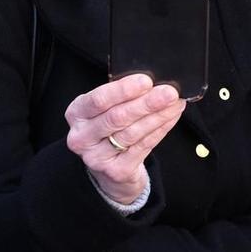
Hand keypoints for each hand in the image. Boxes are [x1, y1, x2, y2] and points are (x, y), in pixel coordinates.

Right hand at [66, 74, 185, 208]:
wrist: (107, 167)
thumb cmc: (107, 128)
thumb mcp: (103, 109)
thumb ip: (120, 96)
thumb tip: (151, 83)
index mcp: (76, 113)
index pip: (99, 99)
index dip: (123, 90)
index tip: (146, 81)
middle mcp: (82, 136)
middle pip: (117, 117)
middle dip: (146, 103)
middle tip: (168, 93)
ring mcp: (97, 157)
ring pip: (133, 132)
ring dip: (158, 116)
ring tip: (174, 104)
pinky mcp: (116, 170)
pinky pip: (143, 146)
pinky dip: (160, 130)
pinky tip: (170, 118)